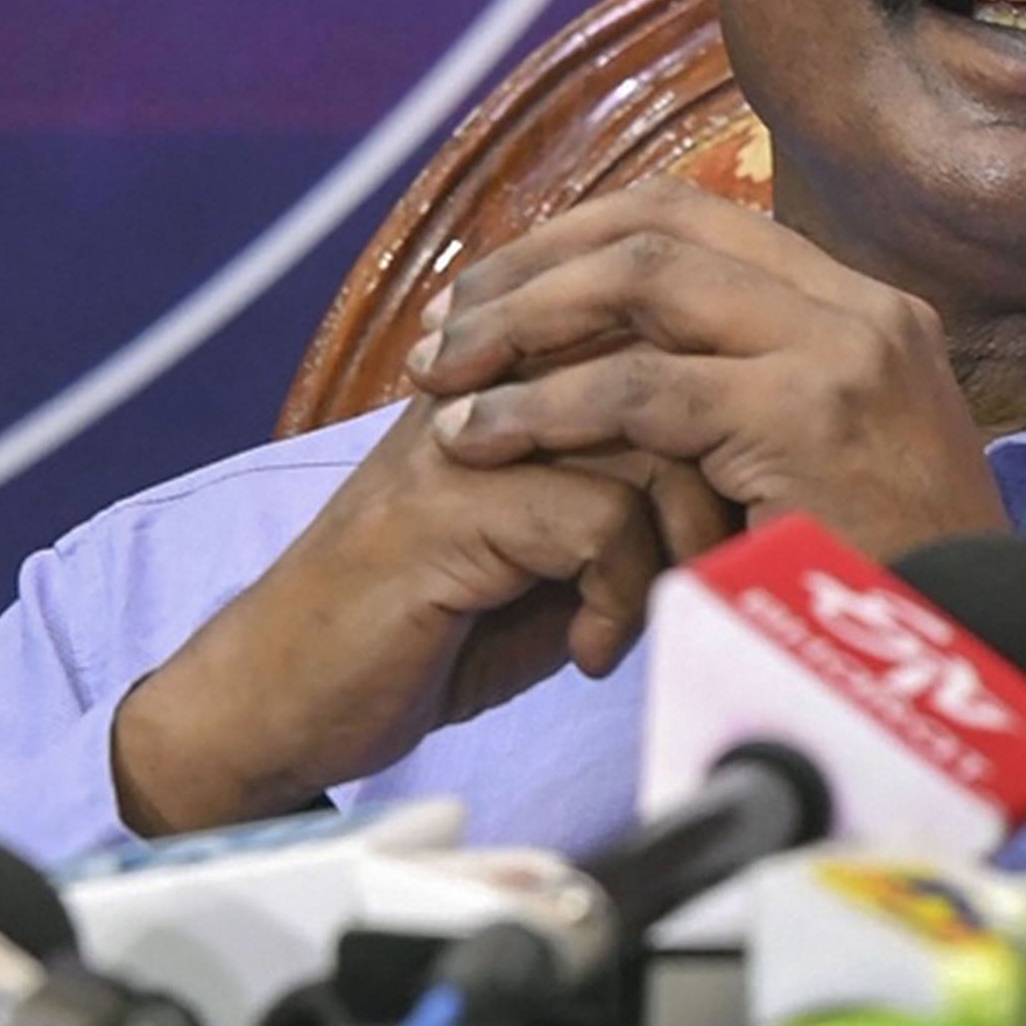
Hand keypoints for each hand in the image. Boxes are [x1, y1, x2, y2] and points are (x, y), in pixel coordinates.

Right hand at [106, 405, 731, 837]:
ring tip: (644, 614)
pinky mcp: (448, 504)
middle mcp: (490, 378)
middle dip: (720, 483)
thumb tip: (745, 490)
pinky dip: (617, 597)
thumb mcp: (550, 554)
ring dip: (676, 547)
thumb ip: (629, 499)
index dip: (719, 426)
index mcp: (514, 369)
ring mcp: (465, 434)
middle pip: (672, 371)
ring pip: (649, 443)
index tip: (729, 521)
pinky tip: (588, 650)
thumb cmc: (425, 627)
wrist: (280, 694)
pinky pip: (599, 520)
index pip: (661, 331)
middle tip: (711, 571)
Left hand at [408, 185, 1009, 561]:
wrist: (980, 670)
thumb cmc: (886, 600)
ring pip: (644, 278)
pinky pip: (642, 388)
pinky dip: (546, 406)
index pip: (696, 216)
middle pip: (662, 221)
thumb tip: (617, 375)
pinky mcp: (809, 416)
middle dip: (532, 266)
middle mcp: (862, 307)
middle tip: (443, 328)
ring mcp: (844, 351)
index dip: (577, 241)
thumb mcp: (821, 476)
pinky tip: (485, 440)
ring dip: (524, 322)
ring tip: (443, 379)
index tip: (493, 292)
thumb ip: (747, 412)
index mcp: (864, 308)